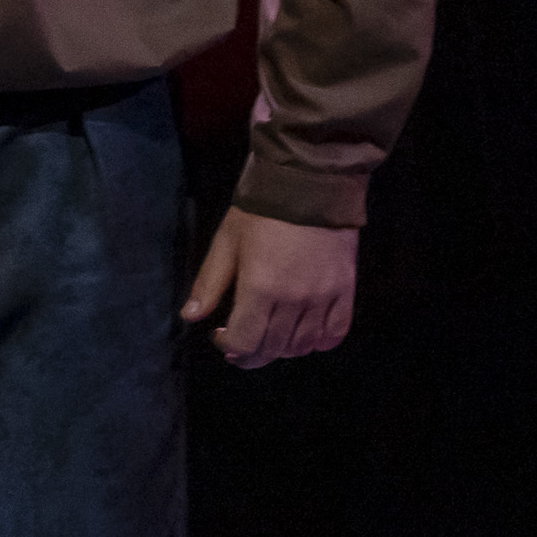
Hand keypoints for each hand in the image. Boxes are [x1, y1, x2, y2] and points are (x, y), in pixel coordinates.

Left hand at [183, 207, 357, 367]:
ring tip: (270, 336)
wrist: (310, 184)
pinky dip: (320, 341)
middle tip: (241, 343)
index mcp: (260, 289)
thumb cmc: (261, 212)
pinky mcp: (346, 289)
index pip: (244, 342)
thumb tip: (190, 317)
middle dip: (252, 353)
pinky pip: (336, 332)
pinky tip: (305, 335)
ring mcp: (324, 296)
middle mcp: (294, 299)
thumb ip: (209, 284)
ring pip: (304, 345)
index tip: (220, 336)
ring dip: (283, 349)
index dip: (228, 346)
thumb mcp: (226, 243)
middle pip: (274, 348)